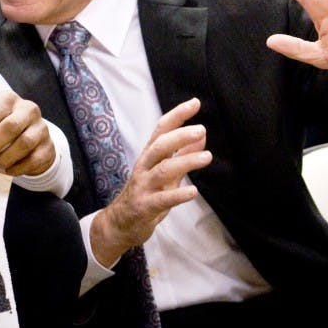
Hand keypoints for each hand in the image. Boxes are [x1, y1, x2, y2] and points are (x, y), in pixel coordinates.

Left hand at [0, 91, 55, 176]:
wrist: (34, 136)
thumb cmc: (4, 126)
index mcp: (9, 100)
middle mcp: (28, 110)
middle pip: (9, 127)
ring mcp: (41, 128)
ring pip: (24, 143)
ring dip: (4, 158)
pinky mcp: (49, 147)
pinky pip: (33, 160)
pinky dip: (17, 168)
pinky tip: (5, 171)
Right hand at [91, 98, 210, 267]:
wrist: (119, 224)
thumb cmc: (146, 194)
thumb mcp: (165, 172)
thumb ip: (182, 154)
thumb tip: (202, 135)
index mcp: (149, 156)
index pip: (162, 130)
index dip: (177, 115)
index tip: (195, 103)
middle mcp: (144, 167)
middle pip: (160, 146)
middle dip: (179, 136)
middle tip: (201, 129)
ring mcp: (143, 187)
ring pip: (163, 170)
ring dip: (185, 162)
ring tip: (207, 157)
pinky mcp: (145, 206)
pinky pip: (162, 199)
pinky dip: (178, 194)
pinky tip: (193, 191)